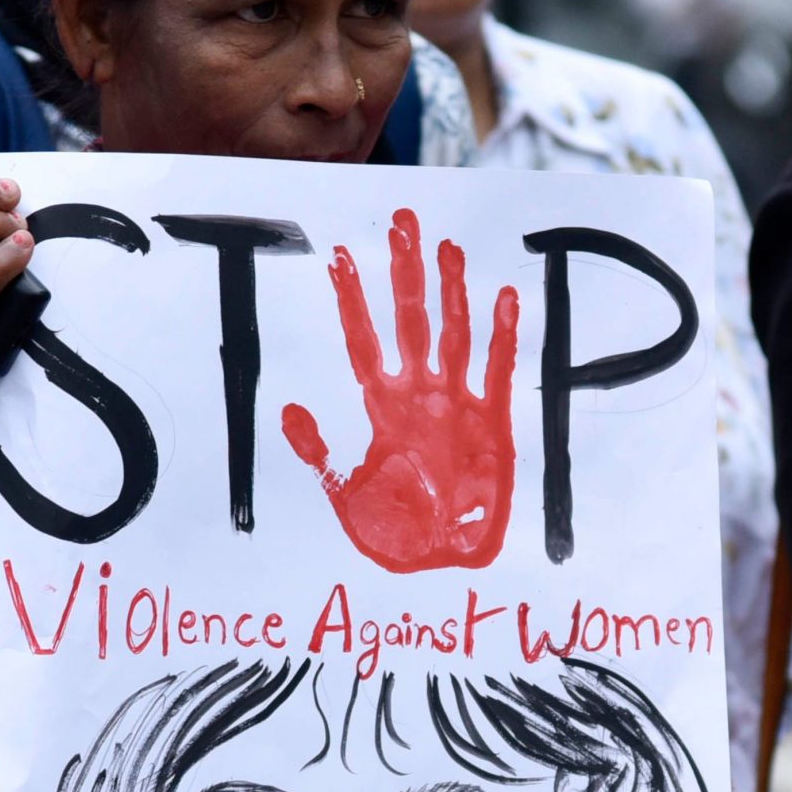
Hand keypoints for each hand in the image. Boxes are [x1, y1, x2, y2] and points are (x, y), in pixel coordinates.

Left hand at [281, 208, 518, 573]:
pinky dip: (501, 335)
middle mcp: (422, 395)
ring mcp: (459, 404)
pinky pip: (498, 370)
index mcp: (383, 408)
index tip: (339, 259)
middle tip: (401, 226)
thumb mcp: (344, 495)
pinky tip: (501, 297)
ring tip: (447, 248)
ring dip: (452, 293)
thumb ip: (319, 453)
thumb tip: (290, 410)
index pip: (365, 342)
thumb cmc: (397, 533)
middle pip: (411, 322)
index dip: (353, 302)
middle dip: (405, 276)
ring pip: (454, 335)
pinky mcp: (493, 422)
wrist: (443, 566)